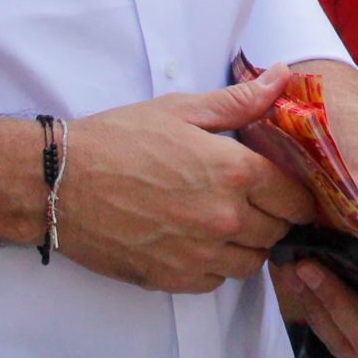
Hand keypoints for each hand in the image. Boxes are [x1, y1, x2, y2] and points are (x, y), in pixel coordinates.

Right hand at [57, 65, 316, 292]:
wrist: (60, 183)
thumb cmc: (118, 140)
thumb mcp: (181, 110)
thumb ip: (240, 101)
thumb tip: (283, 77)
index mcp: (233, 172)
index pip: (296, 197)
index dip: (297, 191)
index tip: (286, 185)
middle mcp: (223, 219)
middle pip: (278, 231)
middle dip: (273, 215)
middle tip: (253, 198)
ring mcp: (199, 254)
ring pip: (251, 261)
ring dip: (247, 243)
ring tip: (224, 219)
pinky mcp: (173, 279)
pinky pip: (216, 281)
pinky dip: (216, 264)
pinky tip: (197, 239)